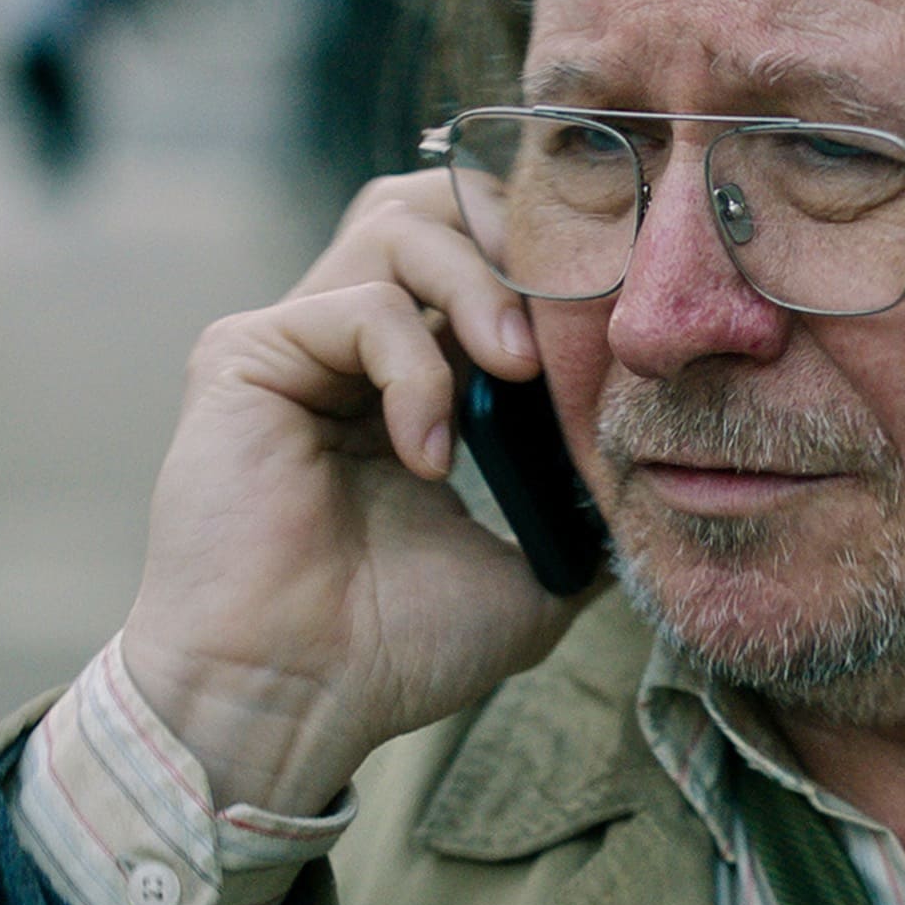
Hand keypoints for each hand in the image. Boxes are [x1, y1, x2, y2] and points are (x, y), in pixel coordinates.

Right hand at [116, 168, 591, 816]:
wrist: (290, 702)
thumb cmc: (389, 651)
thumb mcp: (530, 574)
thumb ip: (580, 506)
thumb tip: (658, 473)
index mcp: (410, 379)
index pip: (484, 257)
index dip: (554, 261)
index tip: (623, 305)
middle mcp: (347, 343)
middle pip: (435, 203)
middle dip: (515, 236)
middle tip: (573, 303)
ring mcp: (294, 343)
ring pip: (397, 224)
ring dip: (480, 284)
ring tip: (518, 368)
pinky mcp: (246, 355)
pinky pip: (358, 304)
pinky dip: (417, 367)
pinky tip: (429, 453)